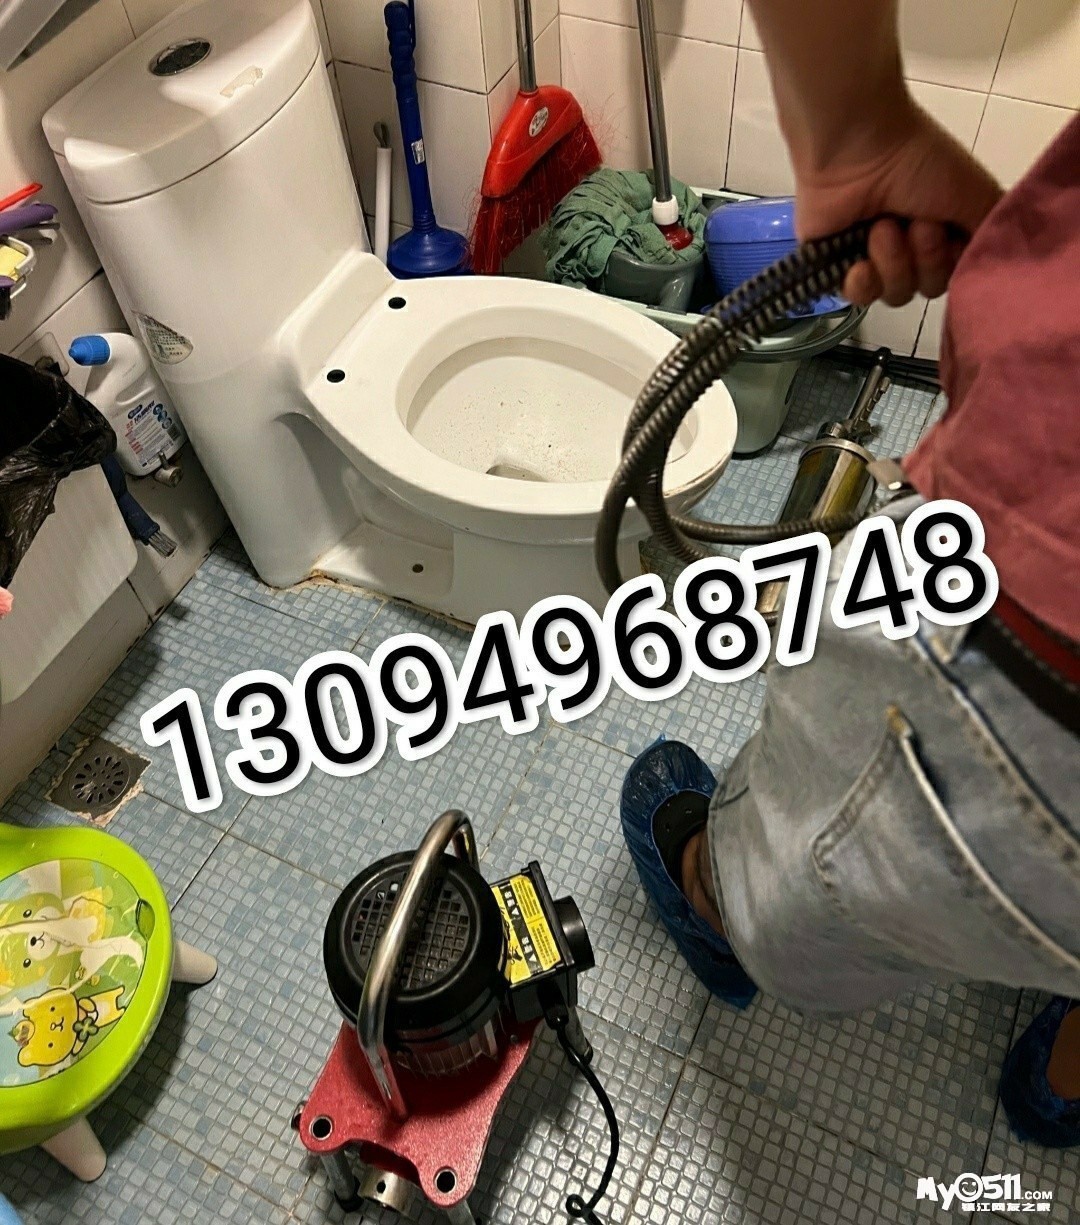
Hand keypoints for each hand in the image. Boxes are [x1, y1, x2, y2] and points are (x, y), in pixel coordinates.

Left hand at [794, 98, 1002, 306]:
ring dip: (893, 261)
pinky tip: (858, 264)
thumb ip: (989, 236)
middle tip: (914, 223)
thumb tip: (988, 266)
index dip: (953, 261)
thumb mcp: (977, 194)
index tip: (947, 230)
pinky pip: (858, 298)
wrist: (858, 147)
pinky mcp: (836, 267)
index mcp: (944, 230)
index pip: (956, 275)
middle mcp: (911, 247)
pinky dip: (862, 283)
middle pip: (928, 288)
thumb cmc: (920, 163)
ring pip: (895, 294)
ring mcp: (873, 258)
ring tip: (881, 227)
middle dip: (925, 258)